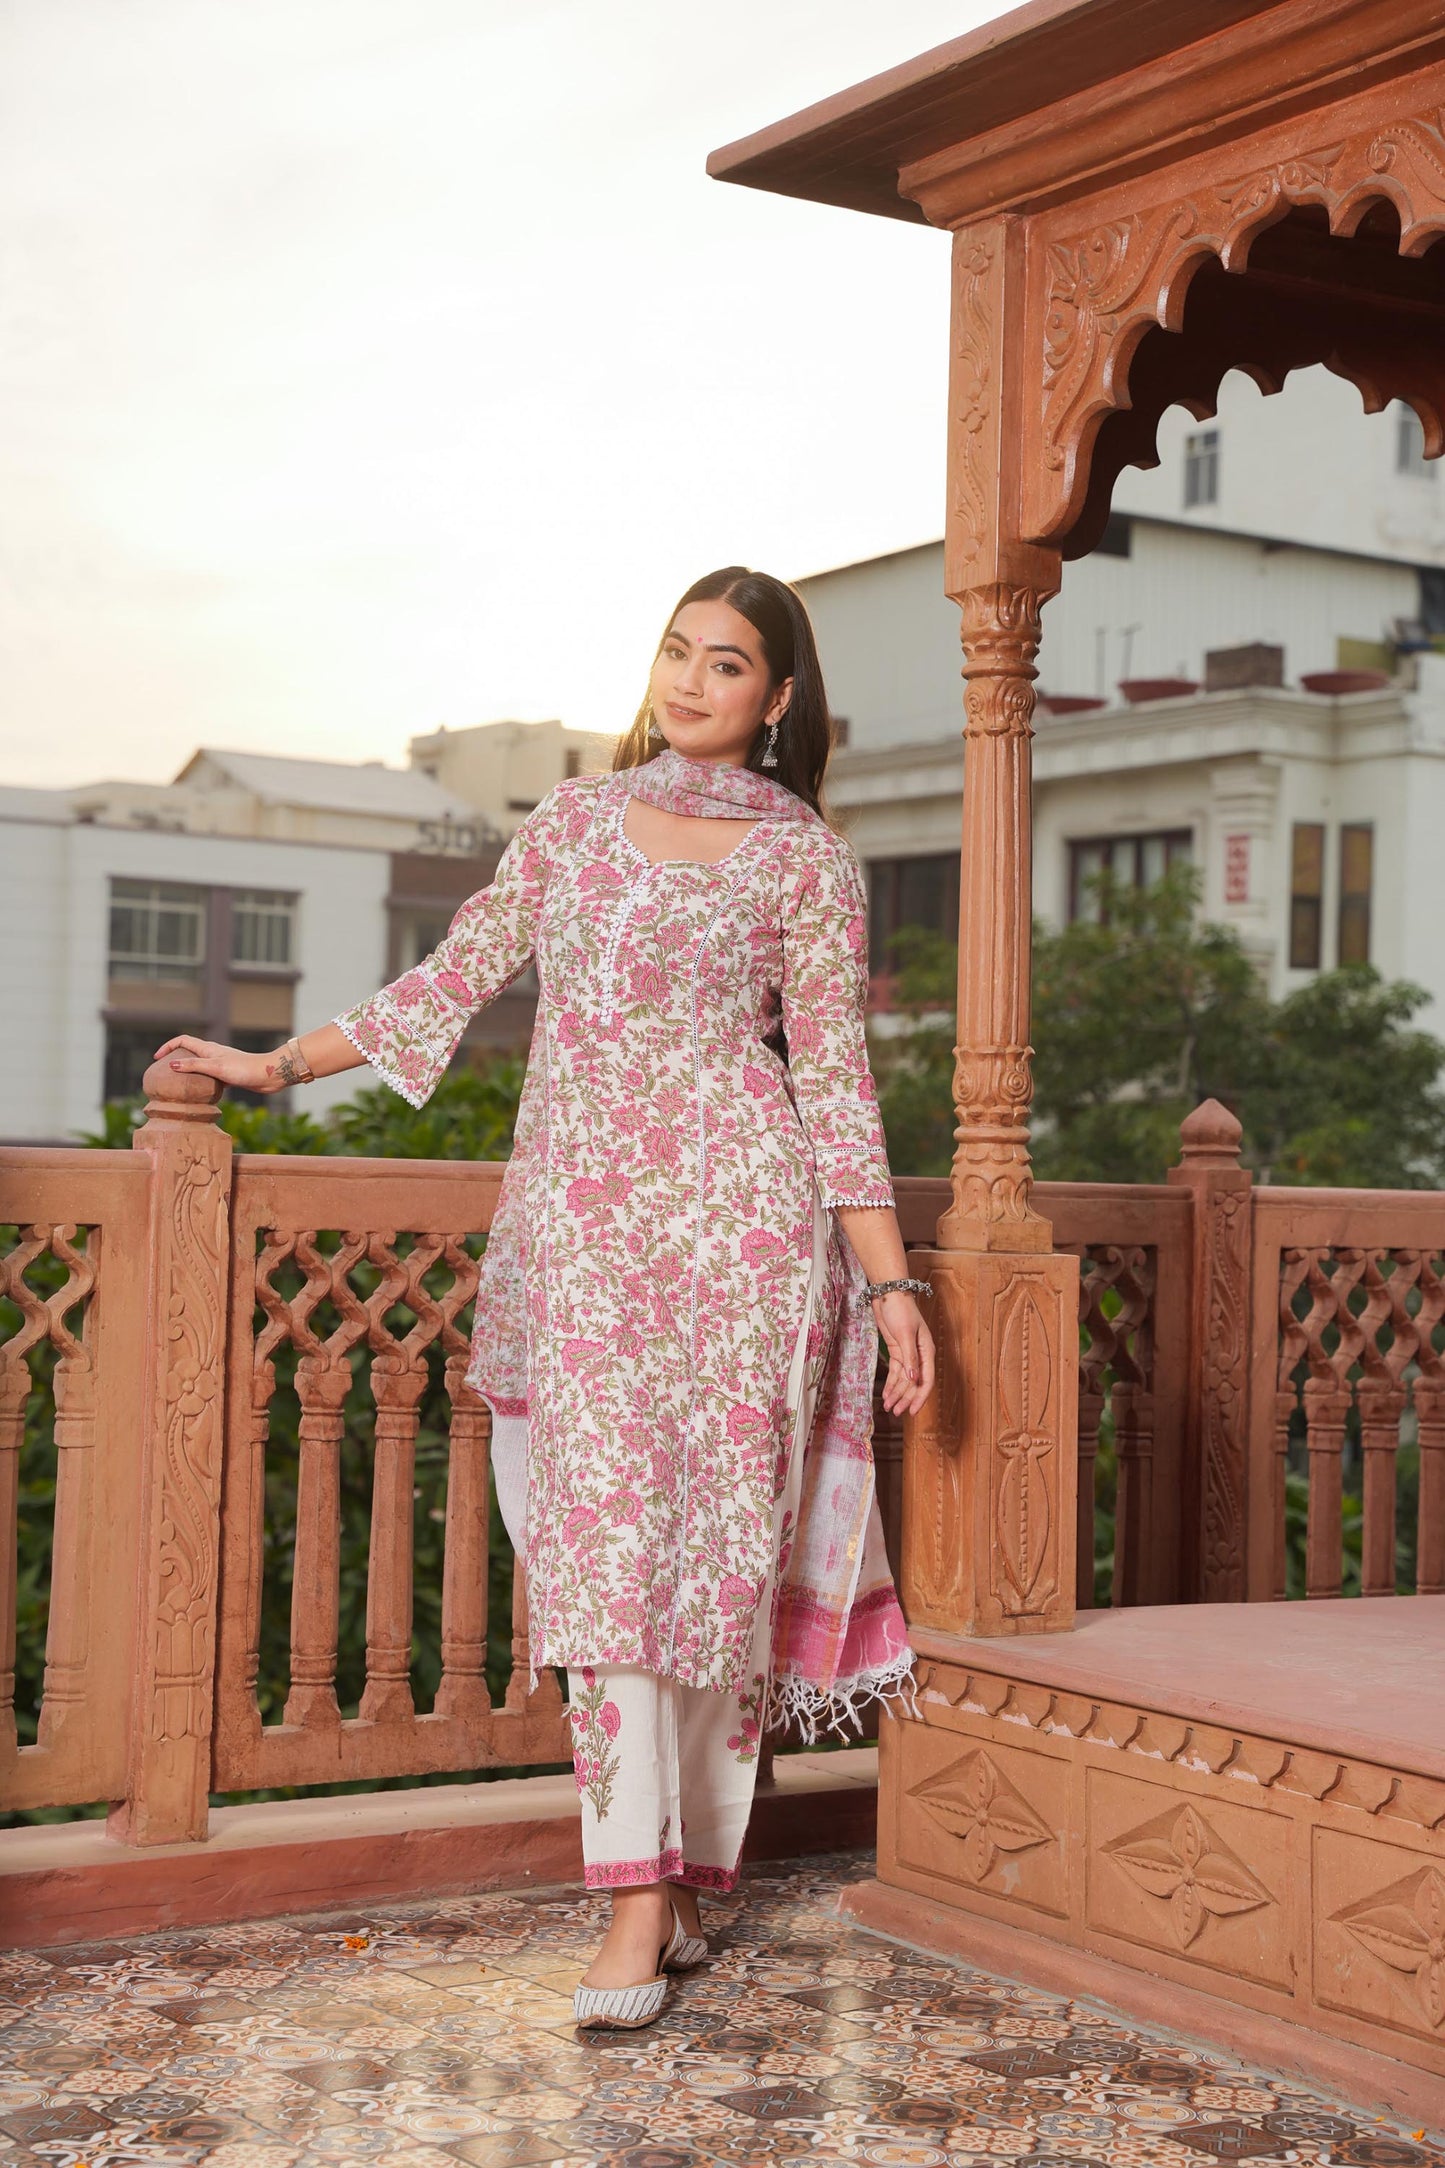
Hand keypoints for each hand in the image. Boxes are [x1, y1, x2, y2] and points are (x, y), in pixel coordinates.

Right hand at [153, 1034, 273, 1092]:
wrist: (269, 1075)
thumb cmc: (244, 1069)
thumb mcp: (215, 1067)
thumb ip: (194, 1066)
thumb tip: (172, 1065)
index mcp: (208, 1048)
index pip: (183, 1040)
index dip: (168, 1046)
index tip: (156, 1059)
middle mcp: (213, 1054)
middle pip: (189, 1051)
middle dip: (175, 1058)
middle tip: (164, 1073)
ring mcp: (221, 1064)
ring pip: (199, 1065)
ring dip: (188, 1072)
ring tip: (178, 1085)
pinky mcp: (229, 1075)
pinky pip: (209, 1077)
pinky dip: (201, 1082)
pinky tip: (199, 1095)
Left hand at [872, 1292, 934, 1418]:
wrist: (888, 1294)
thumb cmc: (900, 1310)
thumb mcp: (905, 1333)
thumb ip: (909, 1357)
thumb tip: (913, 1378)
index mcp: (927, 1351)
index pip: (926, 1379)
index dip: (920, 1397)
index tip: (912, 1411)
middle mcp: (919, 1355)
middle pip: (914, 1383)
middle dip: (905, 1398)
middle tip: (895, 1412)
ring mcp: (908, 1354)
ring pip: (904, 1380)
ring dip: (897, 1393)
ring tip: (889, 1407)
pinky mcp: (897, 1351)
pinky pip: (895, 1372)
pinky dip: (891, 1384)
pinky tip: (886, 1394)